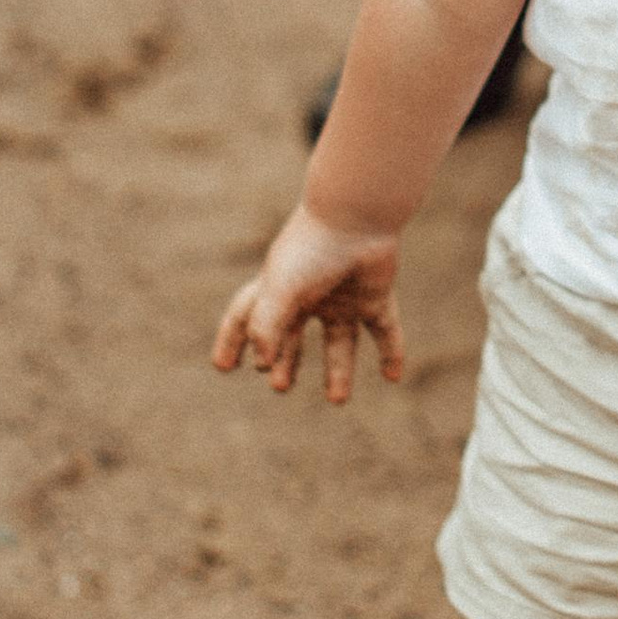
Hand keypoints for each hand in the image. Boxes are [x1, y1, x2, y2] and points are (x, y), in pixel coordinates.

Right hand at [213, 211, 405, 406]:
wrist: (358, 217)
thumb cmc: (312, 249)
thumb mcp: (279, 290)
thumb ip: (265, 327)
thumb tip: (262, 363)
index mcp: (278, 288)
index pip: (246, 318)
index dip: (232, 341)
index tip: (224, 367)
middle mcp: (310, 295)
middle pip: (293, 336)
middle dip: (285, 362)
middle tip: (280, 387)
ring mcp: (343, 297)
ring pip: (340, 341)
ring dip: (339, 371)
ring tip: (337, 400)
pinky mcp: (375, 296)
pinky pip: (385, 330)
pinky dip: (392, 353)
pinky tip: (393, 377)